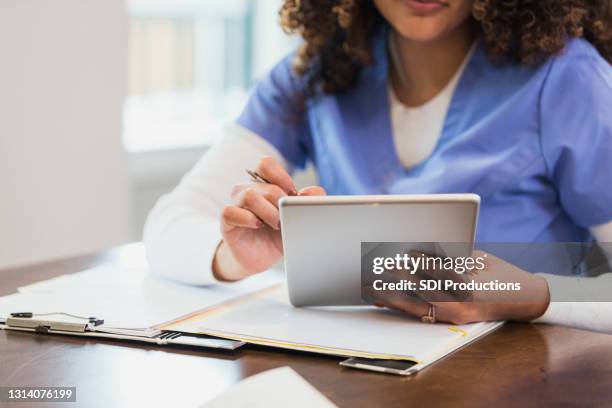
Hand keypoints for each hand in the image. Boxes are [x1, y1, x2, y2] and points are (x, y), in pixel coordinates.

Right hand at [213, 156, 325, 280]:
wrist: (263, 258)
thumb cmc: (279, 234)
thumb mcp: (298, 217)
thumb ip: (311, 201)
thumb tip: (310, 192)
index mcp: (264, 184)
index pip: (266, 164)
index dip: (281, 177)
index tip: (293, 193)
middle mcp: (248, 190)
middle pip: (264, 184)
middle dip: (280, 201)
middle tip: (285, 216)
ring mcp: (235, 204)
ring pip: (249, 195)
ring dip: (268, 211)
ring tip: (276, 224)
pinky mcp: (227, 220)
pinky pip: (230, 211)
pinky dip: (248, 218)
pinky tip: (258, 225)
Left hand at [372, 251, 550, 324]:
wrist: (525, 298)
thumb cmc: (499, 272)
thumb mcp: (477, 258)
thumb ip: (449, 256)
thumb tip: (416, 251)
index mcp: (468, 283)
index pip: (433, 270)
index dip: (413, 261)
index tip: (398, 252)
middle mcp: (460, 303)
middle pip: (419, 288)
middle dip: (396, 277)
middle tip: (375, 267)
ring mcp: (455, 314)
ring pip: (415, 304)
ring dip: (391, 296)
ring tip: (371, 287)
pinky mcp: (451, 320)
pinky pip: (421, 313)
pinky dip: (401, 305)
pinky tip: (385, 300)